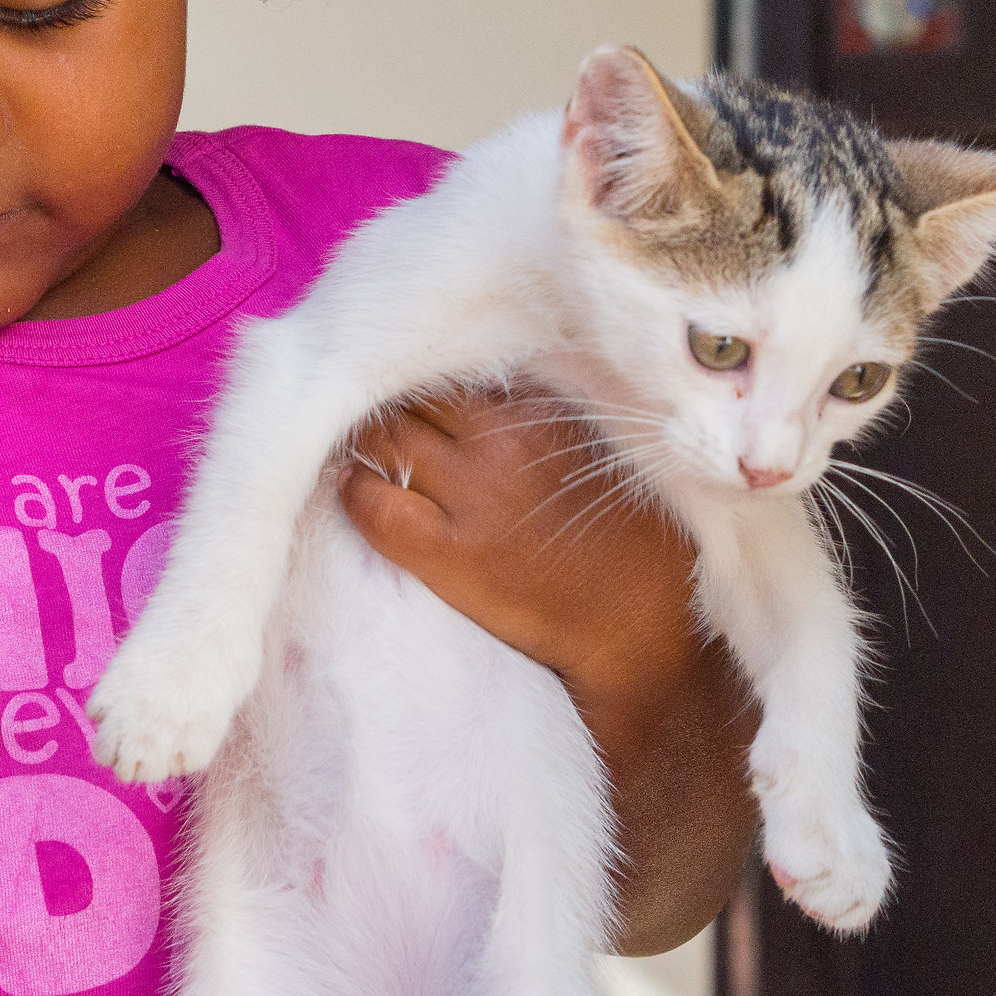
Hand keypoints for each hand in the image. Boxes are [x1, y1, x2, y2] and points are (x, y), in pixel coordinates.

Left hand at [337, 382, 758, 953]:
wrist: (638, 635)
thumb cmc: (640, 546)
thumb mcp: (617, 453)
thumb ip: (566, 411)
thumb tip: (512, 384)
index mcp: (548, 410)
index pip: (464, 360)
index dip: (435, 368)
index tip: (423, 378)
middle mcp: (504, 441)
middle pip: (414, 391)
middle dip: (394, 396)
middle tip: (381, 411)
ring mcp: (472, 495)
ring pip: (384, 435)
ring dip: (368, 437)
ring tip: (366, 448)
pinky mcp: (447, 554)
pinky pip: (371, 502)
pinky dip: (355, 489)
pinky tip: (359, 490)